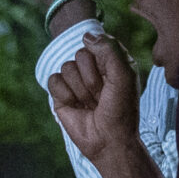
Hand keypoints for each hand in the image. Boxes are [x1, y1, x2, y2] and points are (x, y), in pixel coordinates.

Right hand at [47, 33, 139, 161]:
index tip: (113, 79)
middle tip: (102, 95)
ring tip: (91, 104)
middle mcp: (93, 71)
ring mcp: (76, 83)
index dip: (104, 61)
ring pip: (67, 67)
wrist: (109, 141)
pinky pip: (54, 80)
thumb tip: (86, 36)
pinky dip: (65, 94)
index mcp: (111, 62)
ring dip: (80, 89)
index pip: (98, 44)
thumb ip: (109, 49)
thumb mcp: (124, 75)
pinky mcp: (61, 96)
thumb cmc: (122, 109)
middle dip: (91, 77)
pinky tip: (76, 106)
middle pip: (80, 55)